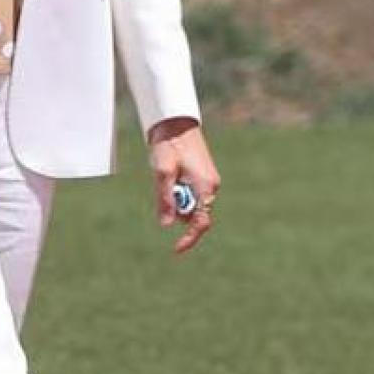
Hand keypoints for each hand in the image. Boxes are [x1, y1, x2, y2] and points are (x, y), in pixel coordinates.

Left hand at [146, 117, 219, 254]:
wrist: (175, 122)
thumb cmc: (169, 145)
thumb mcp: (162, 172)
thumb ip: (165, 199)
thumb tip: (166, 225)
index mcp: (205, 187)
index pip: (201, 222)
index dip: (189, 239)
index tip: (176, 250)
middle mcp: (210, 186)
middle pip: (192, 214)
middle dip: (176, 209)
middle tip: (162, 186)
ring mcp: (207, 181)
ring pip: (189, 204)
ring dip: (175, 198)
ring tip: (165, 174)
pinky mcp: (202, 176)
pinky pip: (189, 193)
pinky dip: (177, 190)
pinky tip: (170, 172)